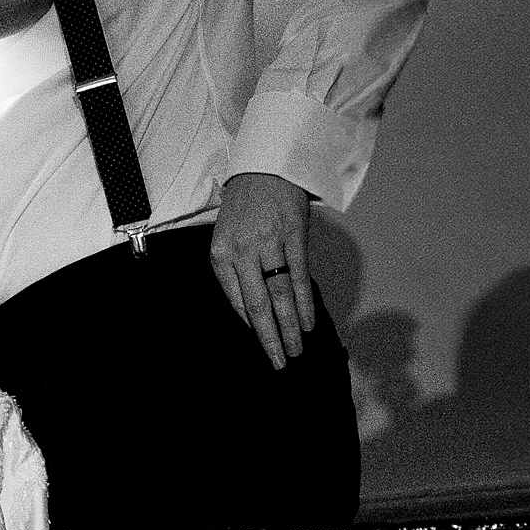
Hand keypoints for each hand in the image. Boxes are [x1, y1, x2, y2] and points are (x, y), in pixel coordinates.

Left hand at [209, 173, 315, 369]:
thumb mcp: (226, 235)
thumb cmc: (245, 204)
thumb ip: (235, 270)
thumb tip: (250, 310)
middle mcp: (242, 251)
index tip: (261, 348)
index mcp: (221, 253)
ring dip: (290, 327)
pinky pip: (299, 277)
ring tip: (296, 350)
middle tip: (278, 363)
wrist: (266, 165)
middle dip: (269, 338)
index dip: (250, 328)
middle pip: (257, 305)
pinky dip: (305, 302)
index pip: (235, 301)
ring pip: (280, 295)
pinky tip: (308, 322)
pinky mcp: (293, 236)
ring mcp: (269, 244)